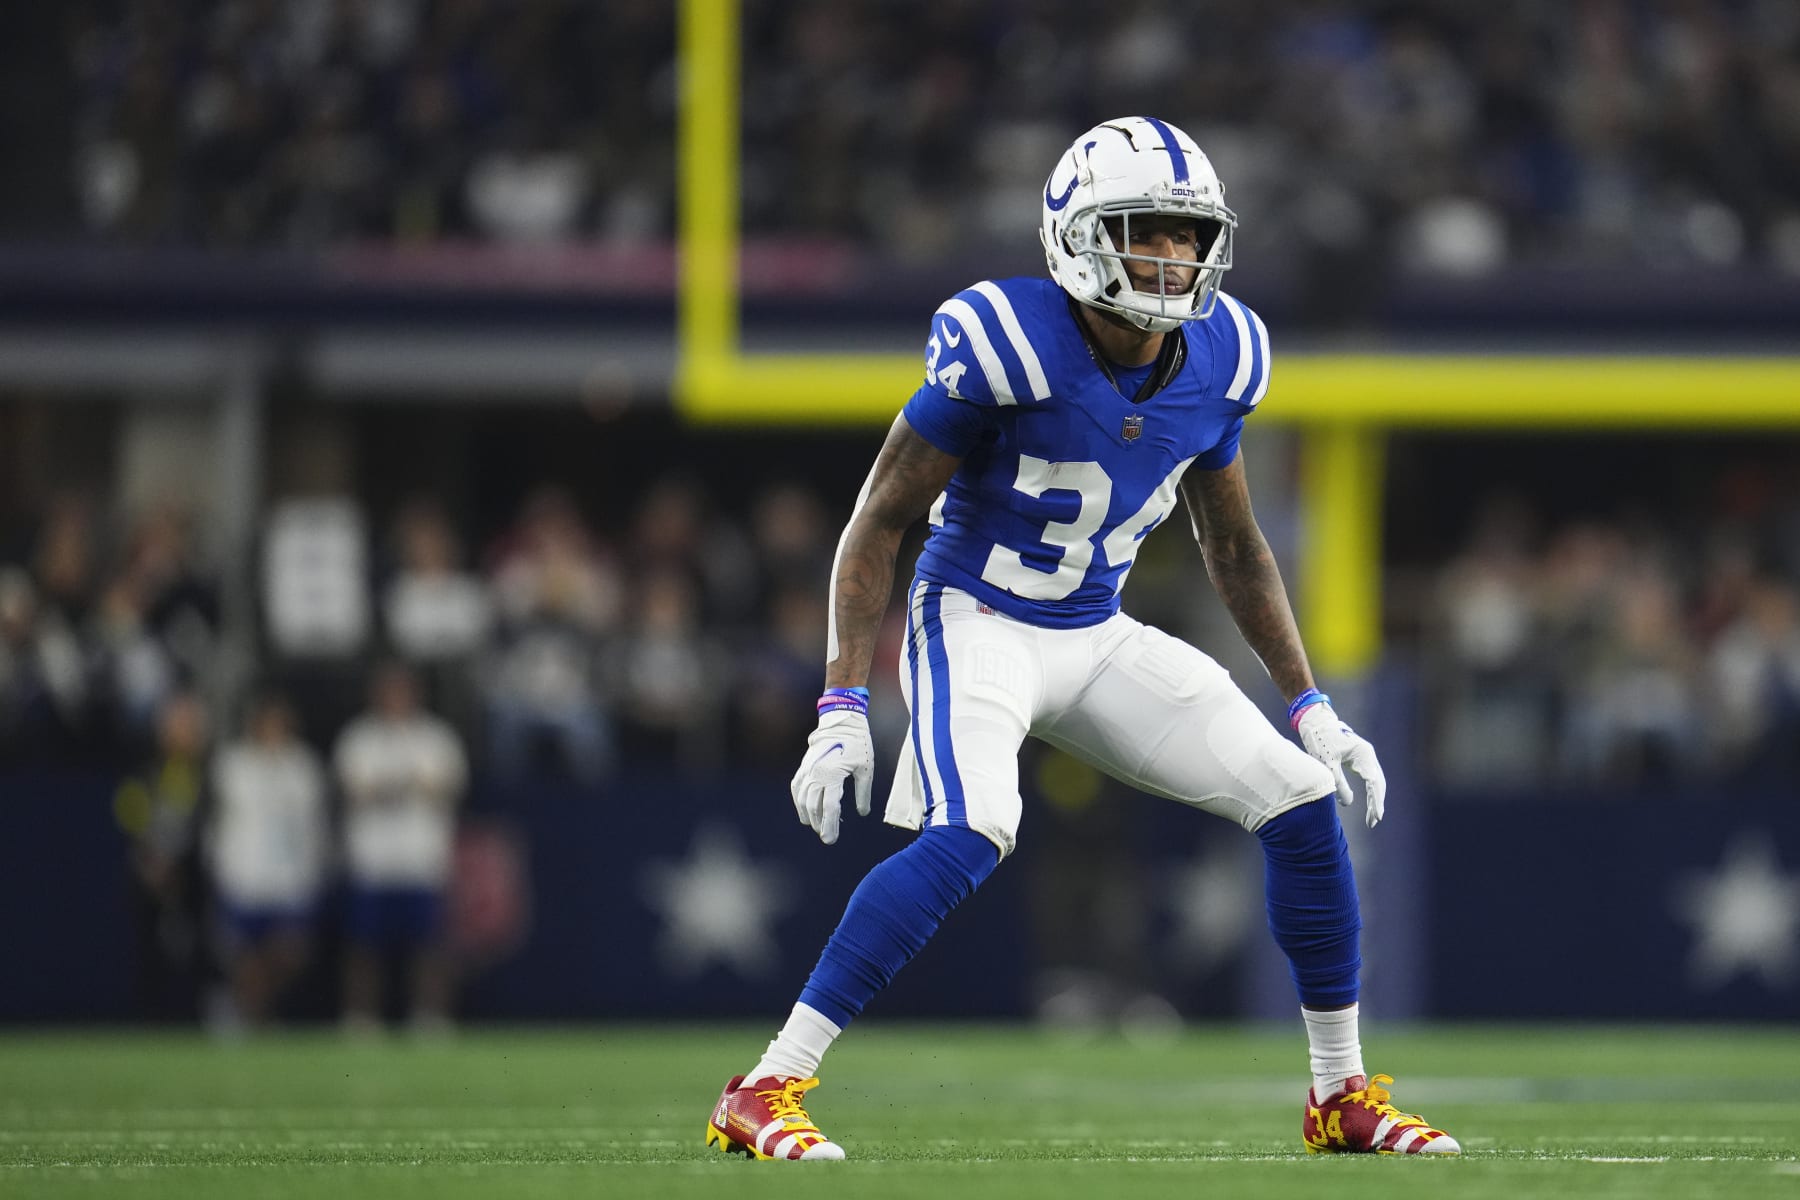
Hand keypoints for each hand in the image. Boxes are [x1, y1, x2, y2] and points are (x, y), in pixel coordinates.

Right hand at [790, 709, 873, 844]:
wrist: (842, 721)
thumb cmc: (858, 743)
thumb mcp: (866, 769)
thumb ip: (863, 793)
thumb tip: (862, 813)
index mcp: (833, 776)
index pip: (829, 809)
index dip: (830, 826)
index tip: (830, 839)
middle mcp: (816, 775)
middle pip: (814, 808)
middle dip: (820, 825)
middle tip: (827, 837)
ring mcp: (807, 770)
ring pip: (803, 800)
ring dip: (808, 816)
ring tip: (816, 826)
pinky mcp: (804, 766)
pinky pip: (797, 788)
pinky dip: (799, 802)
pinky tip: (804, 810)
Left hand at [1296, 703, 1385, 826]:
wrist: (1315, 721)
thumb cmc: (1320, 740)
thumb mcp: (1328, 764)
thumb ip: (1339, 784)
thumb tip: (1348, 803)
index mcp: (1363, 754)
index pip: (1374, 783)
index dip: (1376, 801)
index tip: (1377, 816)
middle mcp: (1368, 755)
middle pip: (1378, 783)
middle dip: (1377, 803)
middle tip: (1373, 822)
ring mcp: (1365, 756)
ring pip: (1375, 781)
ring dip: (1375, 798)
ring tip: (1372, 817)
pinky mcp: (1359, 758)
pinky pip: (1369, 777)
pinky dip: (1370, 790)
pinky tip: (1369, 803)